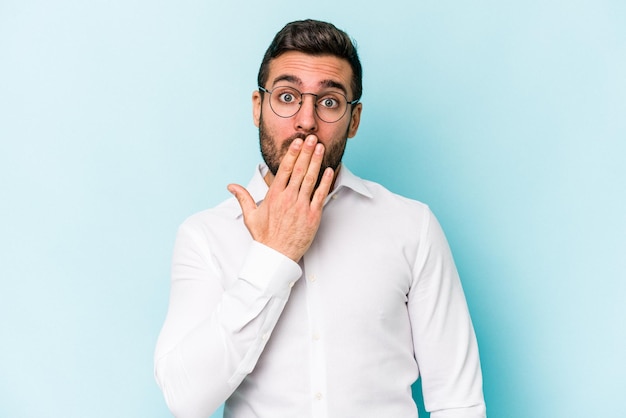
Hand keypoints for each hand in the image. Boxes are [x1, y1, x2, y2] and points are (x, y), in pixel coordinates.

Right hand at [227, 135, 333, 261]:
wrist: (276, 256)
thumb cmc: (264, 237)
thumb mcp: (250, 216)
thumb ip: (243, 198)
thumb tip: (230, 186)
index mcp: (274, 196)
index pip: (285, 169)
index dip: (292, 153)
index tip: (297, 142)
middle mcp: (288, 198)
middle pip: (299, 170)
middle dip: (306, 152)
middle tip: (311, 137)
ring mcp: (301, 206)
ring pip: (310, 179)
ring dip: (316, 161)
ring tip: (320, 147)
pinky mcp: (312, 216)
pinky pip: (321, 195)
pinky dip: (326, 182)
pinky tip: (329, 170)